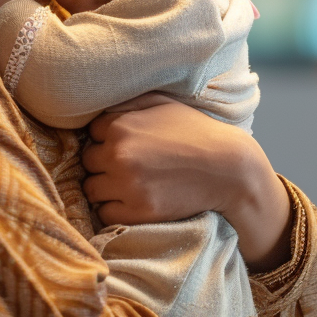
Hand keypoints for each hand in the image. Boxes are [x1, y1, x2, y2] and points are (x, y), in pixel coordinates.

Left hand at [83, 99, 292, 271]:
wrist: (228, 169)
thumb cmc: (195, 131)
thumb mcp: (160, 102)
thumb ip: (125, 104)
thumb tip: (96, 111)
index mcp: (120, 126)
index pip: (91, 133)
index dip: (107, 138)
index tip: (126, 143)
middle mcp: (118, 156)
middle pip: (88, 162)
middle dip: (103, 163)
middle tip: (128, 164)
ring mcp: (127, 186)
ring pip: (92, 190)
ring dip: (105, 187)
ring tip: (129, 183)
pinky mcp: (139, 212)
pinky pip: (105, 214)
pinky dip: (114, 209)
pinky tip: (133, 200)